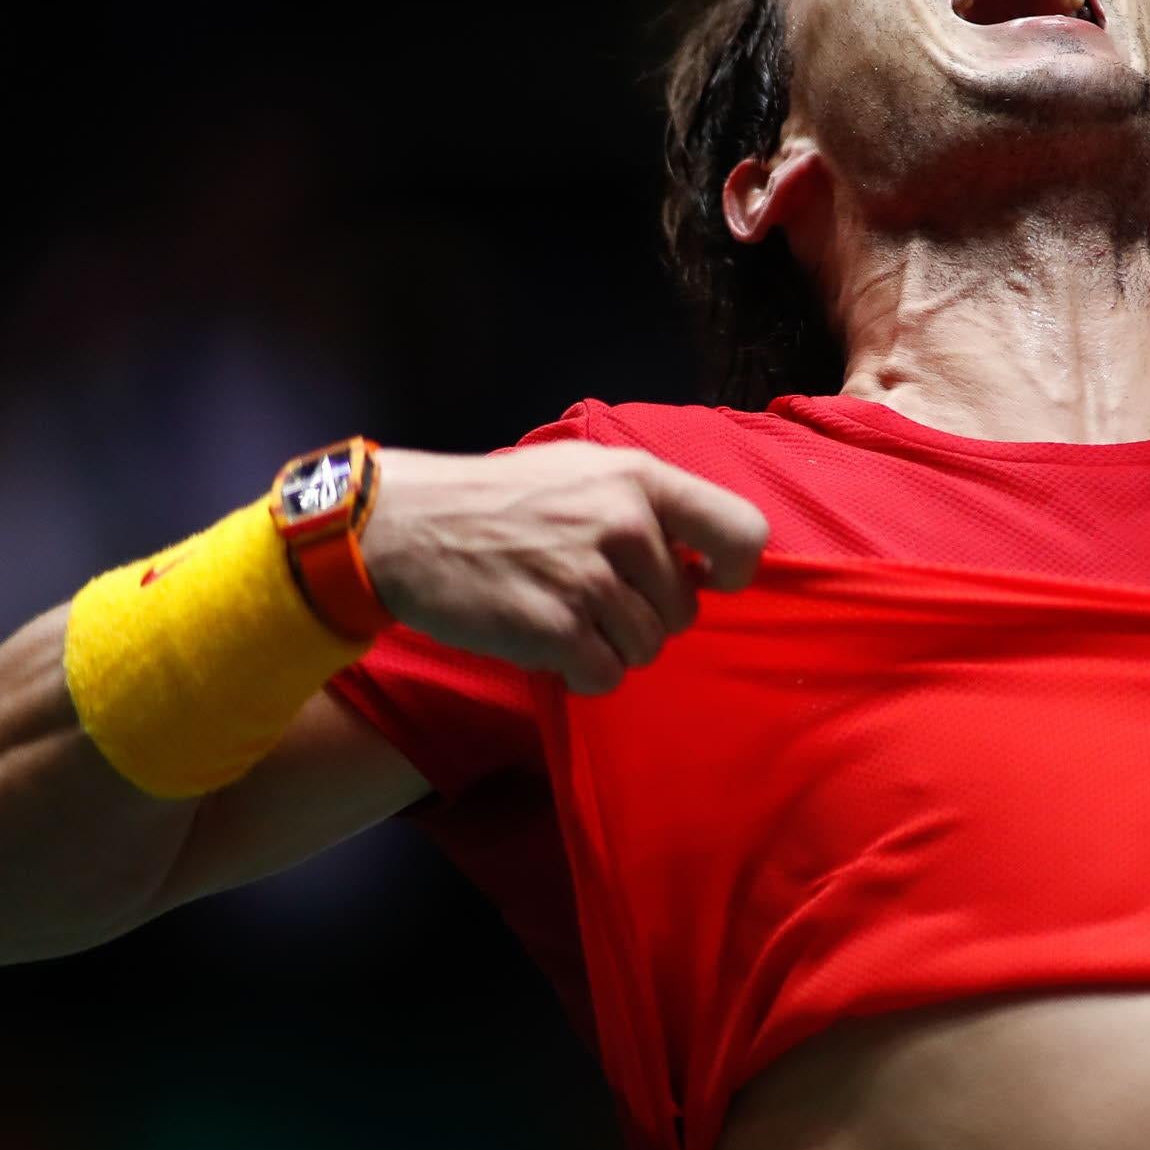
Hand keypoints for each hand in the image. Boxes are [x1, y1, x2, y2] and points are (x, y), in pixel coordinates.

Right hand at [361, 444, 770, 694]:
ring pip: (647, 649)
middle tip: (590, 596)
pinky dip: (580, 673)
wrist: (407, 528)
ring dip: (609, 646)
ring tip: (562, 614)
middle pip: (684, 611)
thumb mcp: (582, 472)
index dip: (731, 569)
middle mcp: (624, 526)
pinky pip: (605, 677)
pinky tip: (546, 641)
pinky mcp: (556, 631)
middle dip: (644, 615)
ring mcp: (590, 581)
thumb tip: (702, 561)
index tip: (702, 579)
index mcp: (639, 479)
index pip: (743, 533)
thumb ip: (648, 506)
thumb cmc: (499, 501)